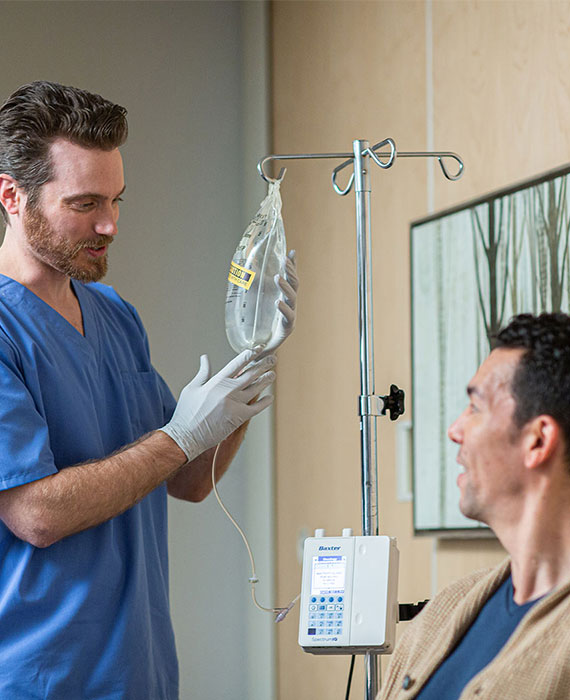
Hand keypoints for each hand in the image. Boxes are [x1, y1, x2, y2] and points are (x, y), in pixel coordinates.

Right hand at [159, 349, 275, 460]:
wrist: (187, 436)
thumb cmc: (187, 413)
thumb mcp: (192, 388)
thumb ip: (203, 372)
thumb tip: (205, 358)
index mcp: (217, 382)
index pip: (238, 363)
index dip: (250, 354)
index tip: (258, 349)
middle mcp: (229, 391)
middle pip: (251, 374)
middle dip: (263, 365)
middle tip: (272, 359)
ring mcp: (236, 404)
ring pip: (256, 388)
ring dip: (266, 380)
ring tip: (272, 374)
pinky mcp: (239, 418)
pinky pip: (257, 408)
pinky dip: (265, 402)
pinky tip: (270, 397)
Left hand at [258, 250, 297, 357]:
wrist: (260, 348)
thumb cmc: (260, 324)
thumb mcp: (257, 301)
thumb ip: (257, 286)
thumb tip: (251, 266)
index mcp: (286, 297)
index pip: (292, 278)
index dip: (293, 266)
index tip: (291, 252)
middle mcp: (291, 304)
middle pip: (295, 285)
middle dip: (291, 272)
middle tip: (285, 261)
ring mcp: (291, 316)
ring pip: (292, 298)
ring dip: (285, 287)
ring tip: (278, 278)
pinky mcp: (287, 328)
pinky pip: (287, 316)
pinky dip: (283, 308)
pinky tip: (277, 301)